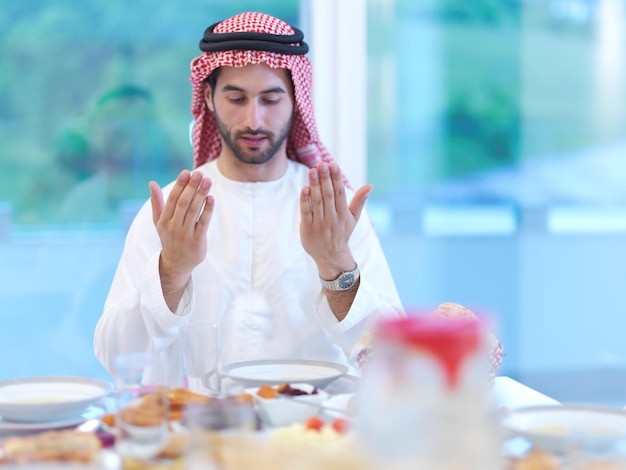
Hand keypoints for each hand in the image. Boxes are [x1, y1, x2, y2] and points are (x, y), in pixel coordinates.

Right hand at [150, 170, 213, 307]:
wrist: (176, 264)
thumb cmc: (169, 238)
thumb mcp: (159, 222)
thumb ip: (157, 202)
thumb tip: (151, 183)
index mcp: (163, 220)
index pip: (172, 199)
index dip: (179, 185)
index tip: (186, 172)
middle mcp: (173, 227)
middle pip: (183, 203)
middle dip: (191, 187)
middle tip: (199, 173)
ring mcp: (185, 234)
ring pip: (194, 211)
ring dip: (201, 194)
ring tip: (208, 181)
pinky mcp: (197, 241)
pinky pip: (203, 223)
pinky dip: (208, 210)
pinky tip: (211, 198)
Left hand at [299, 162, 372, 279]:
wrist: (331, 257)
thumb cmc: (341, 234)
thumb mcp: (352, 218)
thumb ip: (359, 201)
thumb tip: (370, 185)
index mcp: (343, 214)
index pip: (340, 193)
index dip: (337, 178)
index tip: (334, 164)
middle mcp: (332, 218)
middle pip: (329, 195)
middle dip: (325, 179)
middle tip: (321, 163)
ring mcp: (320, 224)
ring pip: (317, 202)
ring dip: (315, 185)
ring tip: (312, 171)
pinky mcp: (308, 229)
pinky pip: (306, 213)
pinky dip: (305, 201)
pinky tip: (304, 189)